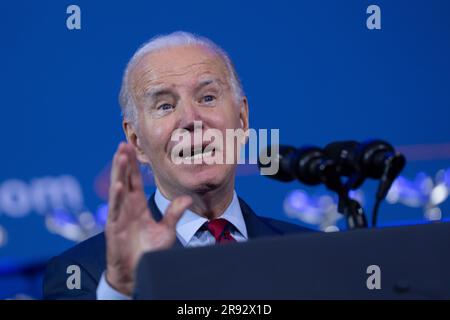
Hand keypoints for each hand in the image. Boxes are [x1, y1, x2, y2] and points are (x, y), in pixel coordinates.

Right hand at [105, 142, 191, 295]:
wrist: (137, 271)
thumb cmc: (149, 251)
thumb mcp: (166, 230)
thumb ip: (174, 214)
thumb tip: (186, 199)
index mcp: (137, 205)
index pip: (134, 181)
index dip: (132, 165)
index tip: (130, 148)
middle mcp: (127, 207)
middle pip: (124, 179)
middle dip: (123, 162)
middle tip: (123, 143)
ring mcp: (119, 216)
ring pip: (118, 189)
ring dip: (119, 172)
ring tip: (120, 155)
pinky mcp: (114, 227)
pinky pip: (116, 210)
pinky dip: (117, 197)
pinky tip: (119, 184)